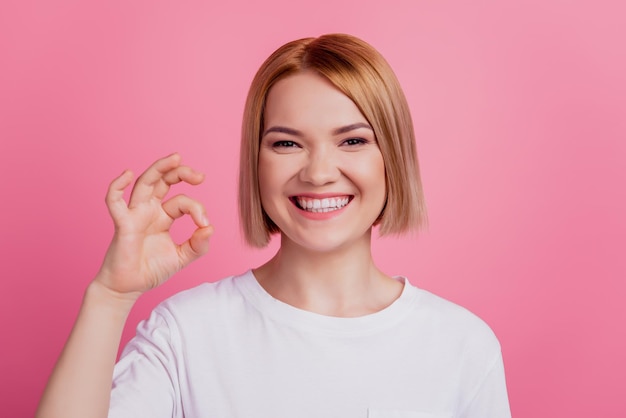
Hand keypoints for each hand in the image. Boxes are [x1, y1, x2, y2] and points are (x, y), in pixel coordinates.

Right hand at [95, 153, 213, 297]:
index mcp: (163, 216)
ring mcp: (135, 214)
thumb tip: (210, 228)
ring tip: (176, 158)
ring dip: (159, 168)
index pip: (182, 202)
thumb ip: (198, 245)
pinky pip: (115, 201)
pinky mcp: (123, 224)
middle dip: (181, 173)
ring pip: (145, 183)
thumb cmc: (151, 270)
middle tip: (200, 176)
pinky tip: (128, 174)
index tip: (205, 224)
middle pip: (163, 181)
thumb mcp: (182, 257)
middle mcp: (149, 210)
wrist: (129, 288)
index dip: (197, 209)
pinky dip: (117, 185)